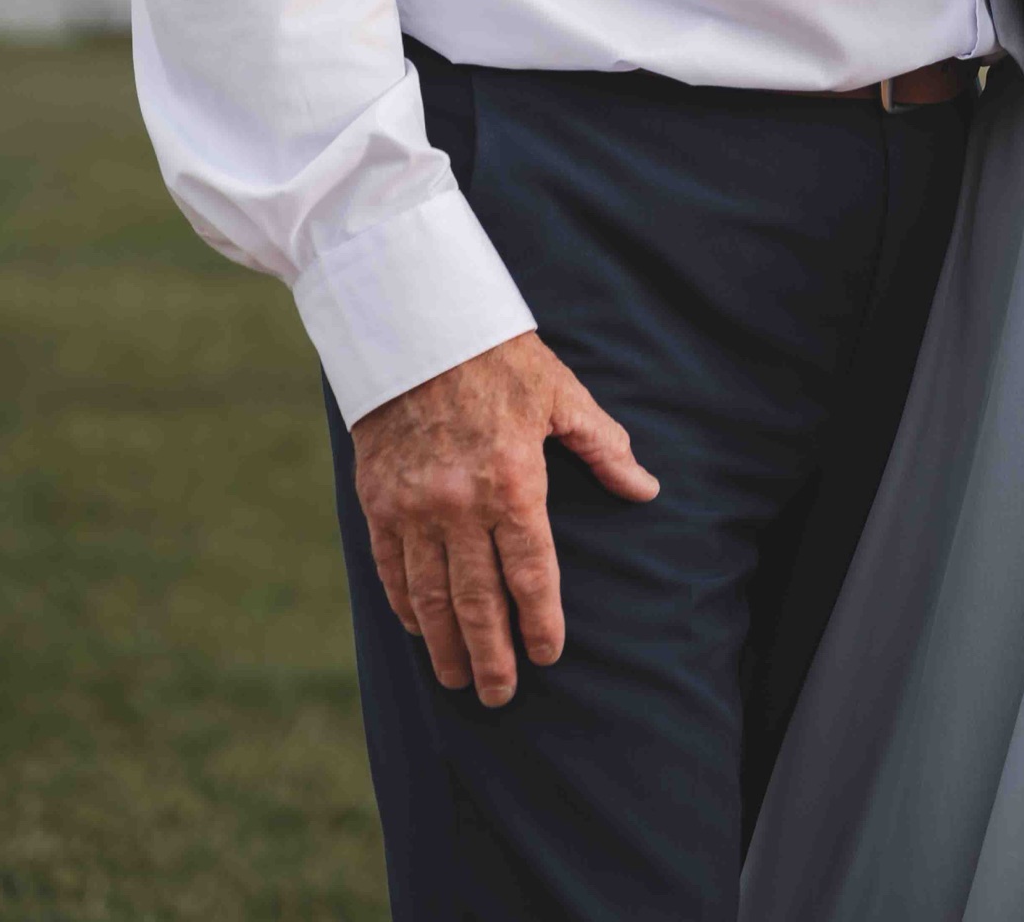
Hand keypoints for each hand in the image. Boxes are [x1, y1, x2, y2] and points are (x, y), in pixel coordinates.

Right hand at [352, 331, 659, 706]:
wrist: (416, 327)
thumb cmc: (500, 359)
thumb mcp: (562, 395)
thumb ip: (604, 448)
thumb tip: (645, 489)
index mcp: (513, 481)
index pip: (531, 572)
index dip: (540, 621)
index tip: (548, 655)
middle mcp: (460, 505)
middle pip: (477, 600)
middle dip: (491, 654)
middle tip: (501, 696)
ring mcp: (413, 507)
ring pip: (430, 596)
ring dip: (445, 644)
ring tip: (459, 680)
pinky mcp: (378, 501)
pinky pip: (391, 570)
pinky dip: (406, 607)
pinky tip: (420, 631)